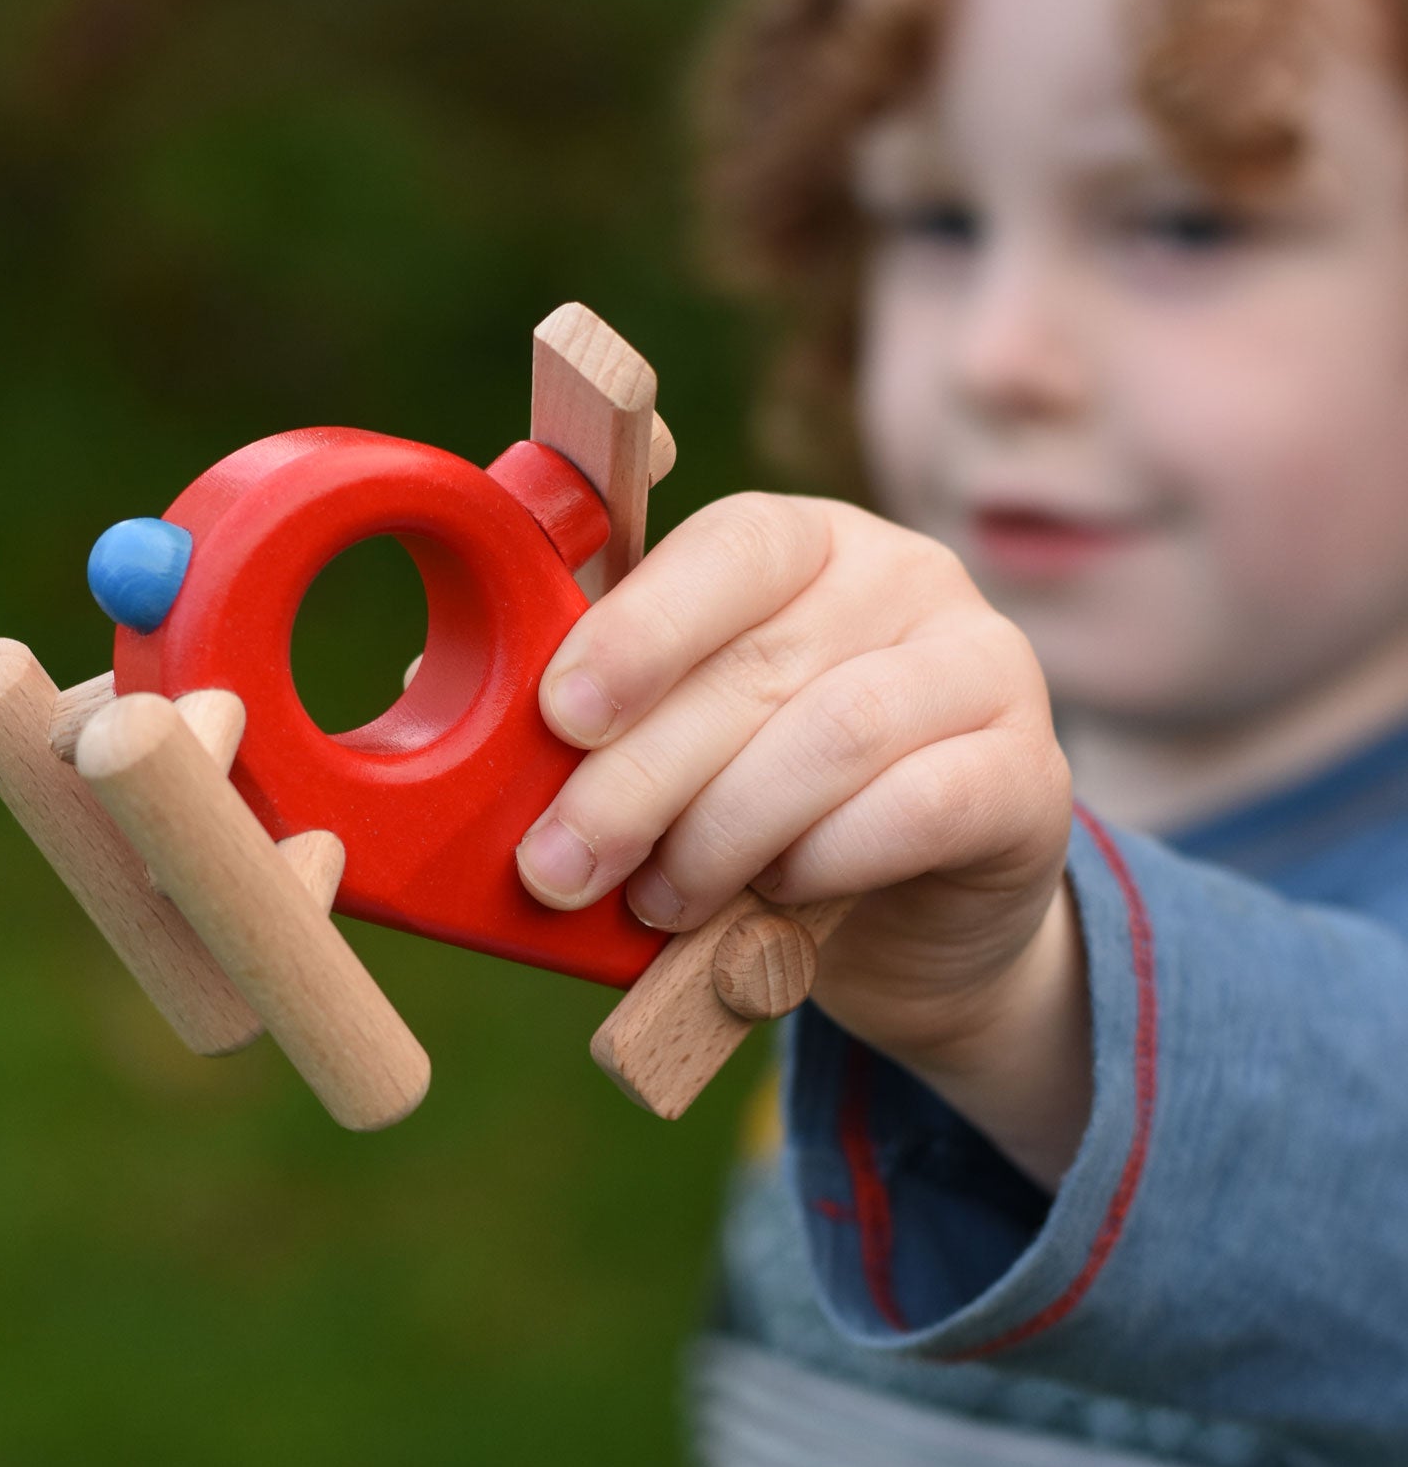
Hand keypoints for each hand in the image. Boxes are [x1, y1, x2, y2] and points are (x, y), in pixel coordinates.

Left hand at [515, 493, 1089, 1186]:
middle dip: (641, 777)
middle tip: (561, 868)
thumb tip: (438, 686)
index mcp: (805, 542)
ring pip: (839, 733)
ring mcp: (984, 665)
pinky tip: (777, 898)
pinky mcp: (1029, 772)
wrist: (906, 923)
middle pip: (762, 663)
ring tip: (661, 901)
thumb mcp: (673, 741)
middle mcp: (907, 576)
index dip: (640, 628)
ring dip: (726, 830)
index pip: (730, 547)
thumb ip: (589, 705)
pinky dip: (828, 857)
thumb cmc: (758, 807)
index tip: (558, 716)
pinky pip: (924, 803)